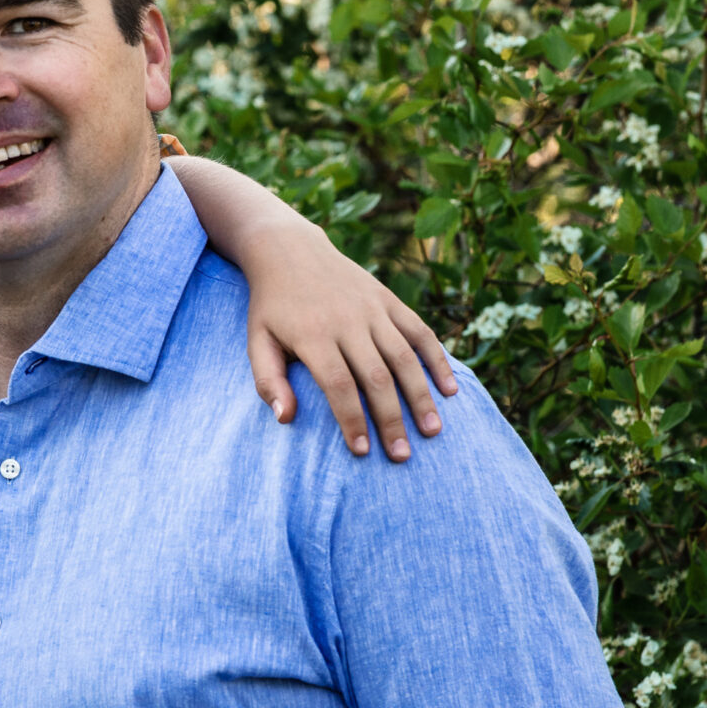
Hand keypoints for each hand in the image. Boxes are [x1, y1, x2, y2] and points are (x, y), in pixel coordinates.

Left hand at [242, 219, 458, 459]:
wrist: (290, 251)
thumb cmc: (272, 308)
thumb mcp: (257, 341)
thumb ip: (268, 381)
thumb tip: (286, 420)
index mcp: (313, 335)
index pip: (339, 386)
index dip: (353, 420)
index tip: (363, 452)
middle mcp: (347, 321)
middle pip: (377, 377)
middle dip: (392, 420)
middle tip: (402, 455)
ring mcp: (373, 309)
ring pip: (404, 358)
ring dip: (421, 396)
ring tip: (432, 431)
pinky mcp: (389, 300)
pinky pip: (420, 332)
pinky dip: (437, 360)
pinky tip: (449, 390)